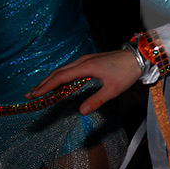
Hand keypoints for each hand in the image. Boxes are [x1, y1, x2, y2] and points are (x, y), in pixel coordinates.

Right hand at [26, 50, 140, 115]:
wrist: (139, 56)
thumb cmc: (127, 72)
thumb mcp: (112, 89)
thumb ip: (96, 100)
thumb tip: (81, 112)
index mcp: (86, 67)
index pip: (60, 77)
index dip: (45, 86)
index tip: (34, 94)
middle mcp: (84, 61)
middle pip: (58, 72)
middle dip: (43, 83)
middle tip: (30, 94)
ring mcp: (87, 60)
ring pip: (64, 69)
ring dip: (51, 79)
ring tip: (40, 89)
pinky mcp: (92, 60)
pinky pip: (71, 68)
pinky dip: (61, 76)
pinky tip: (59, 83)